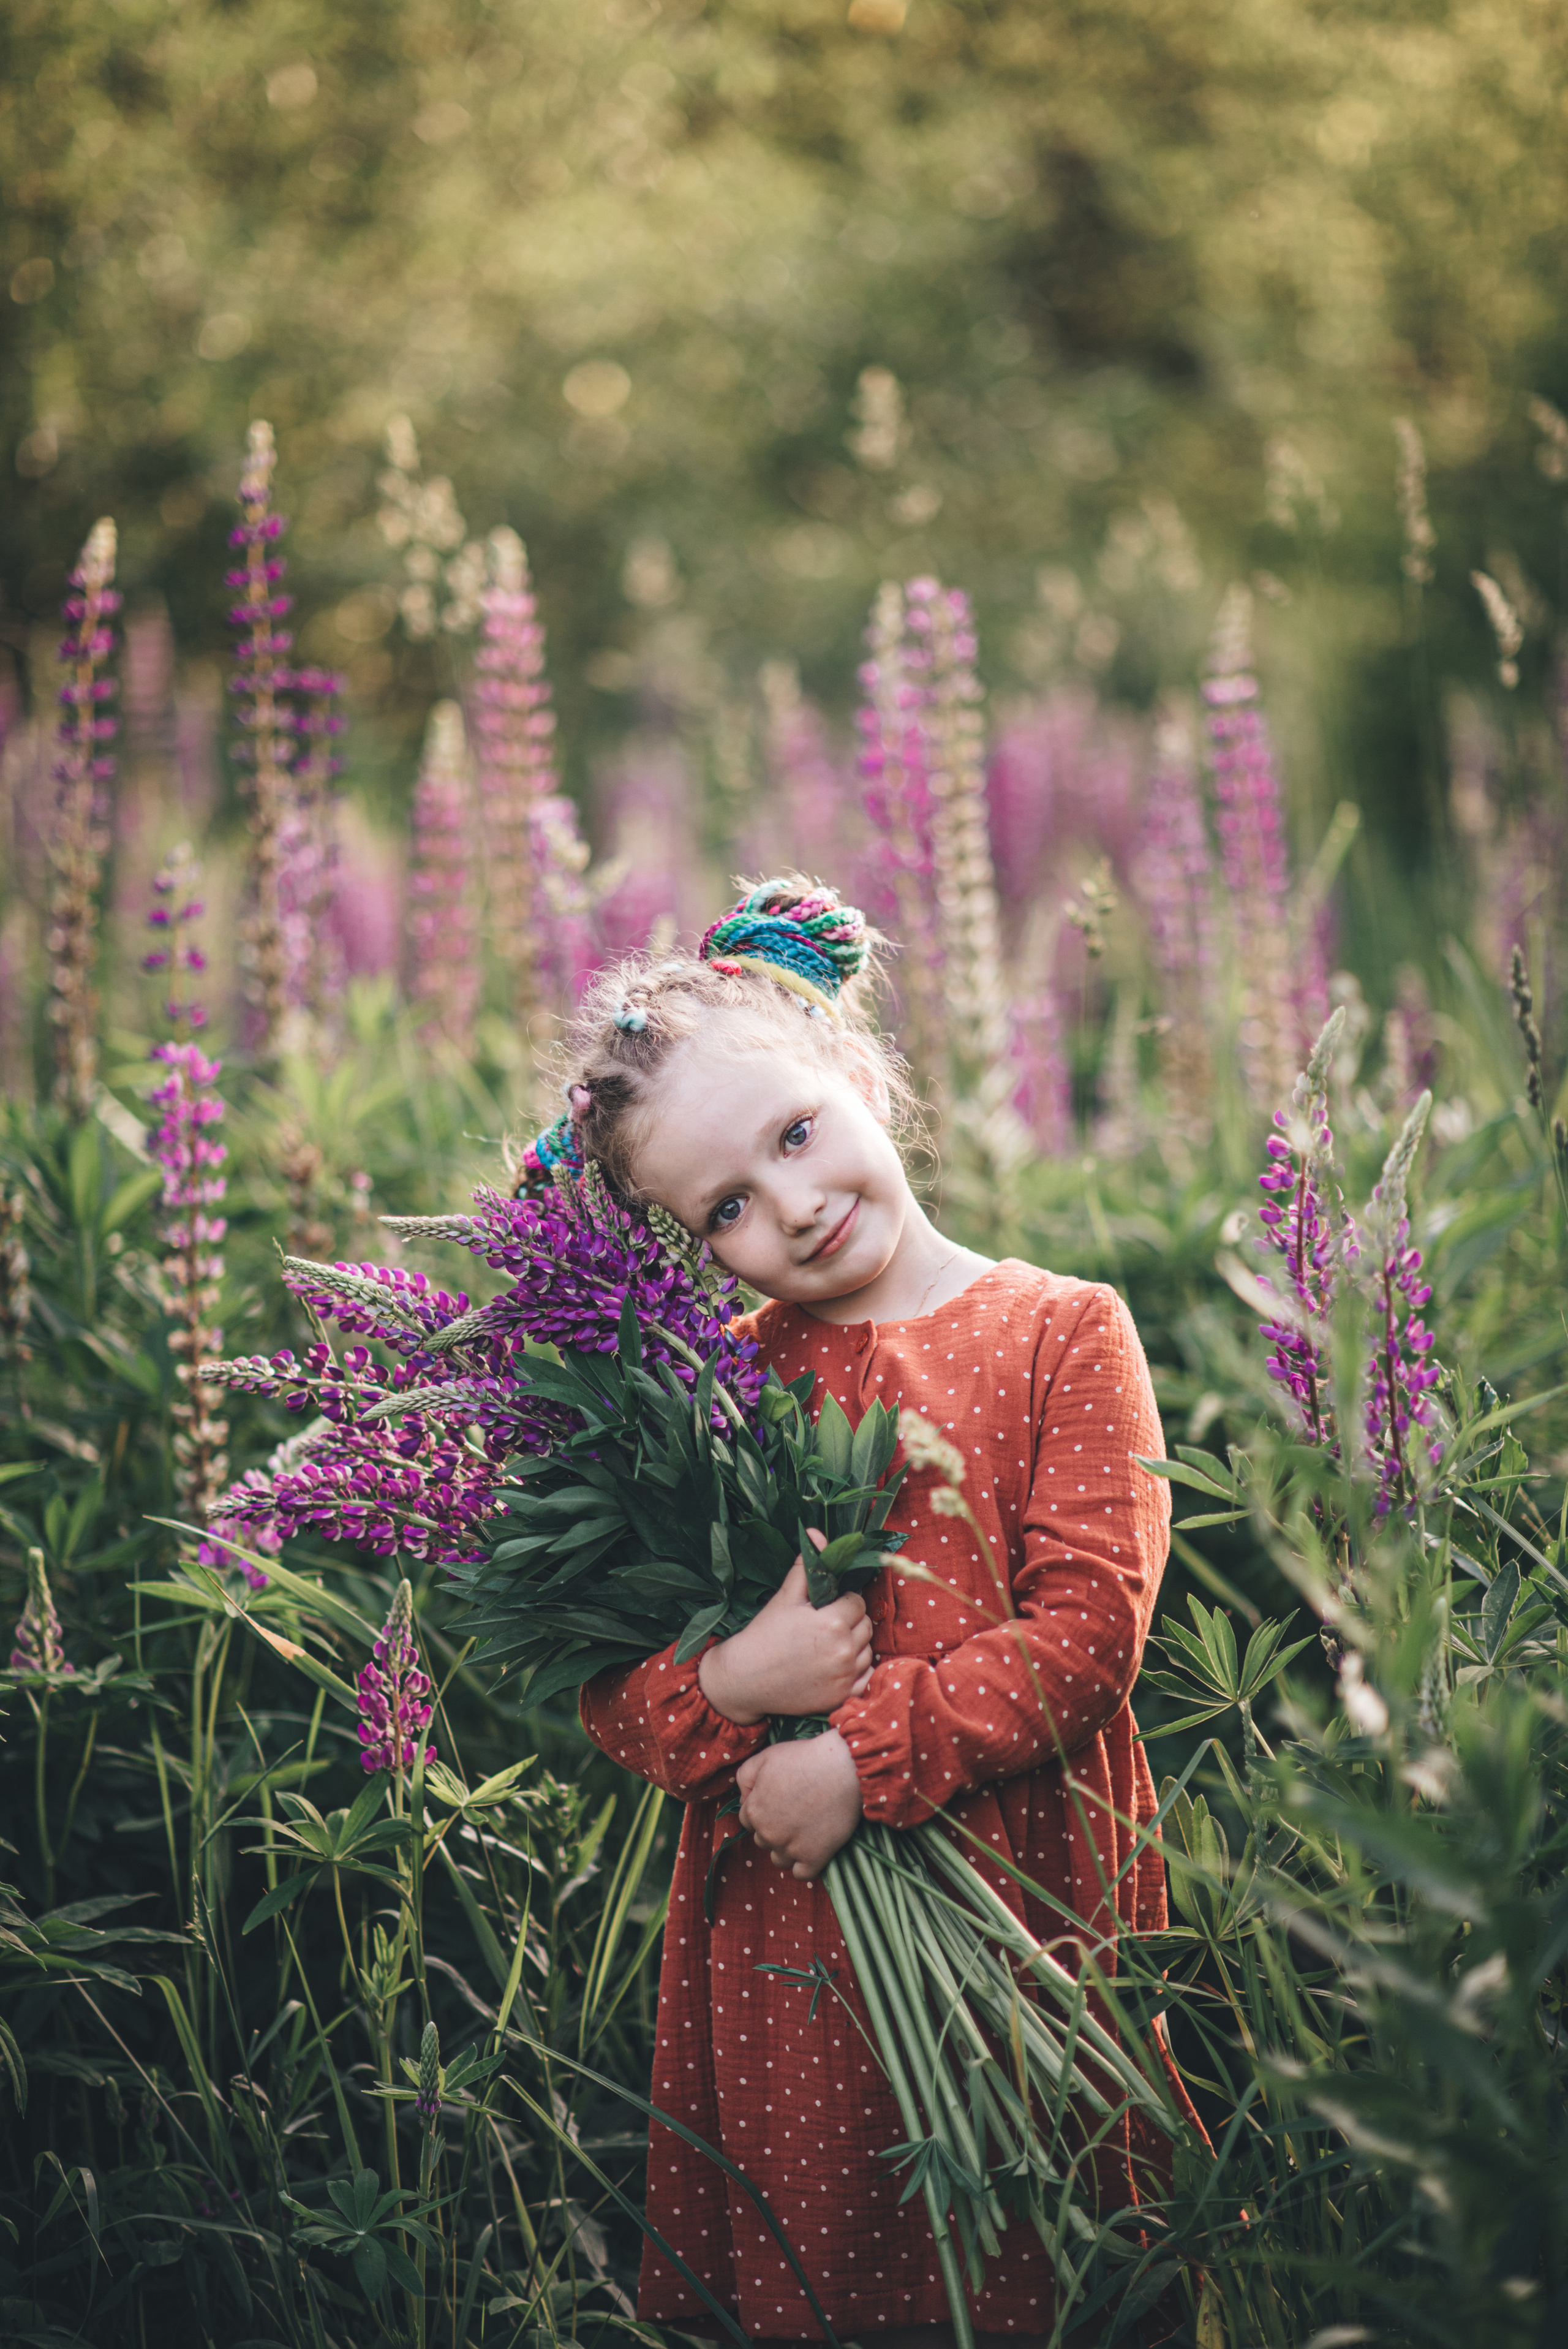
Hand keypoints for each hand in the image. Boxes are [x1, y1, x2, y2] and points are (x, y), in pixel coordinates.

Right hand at [698, 1543, 872, 1724]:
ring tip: (827, 1645)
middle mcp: (843, 1650)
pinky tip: (835, 1667)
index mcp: (833, 1622)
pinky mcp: (842, 1697)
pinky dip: (857, 1671)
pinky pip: (866, 1678)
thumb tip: (816, 1533)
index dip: (842, 1601)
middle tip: (824, 1625)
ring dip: (854, 1646)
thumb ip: (806, 1565)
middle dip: (850, 1621)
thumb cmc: (765, 1634)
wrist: (744, 1679)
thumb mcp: (785, 1597)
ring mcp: (844, 1677)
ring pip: (867, 1651)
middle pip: (865, 1626)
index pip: (857, 1602)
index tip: (823, 1607)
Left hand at [736, 1732, 862, 1878]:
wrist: (844, 1769)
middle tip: (795, 1812)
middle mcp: (769, 1833)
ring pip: (779, 1859)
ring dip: (787, 1848)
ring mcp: (791, 1848)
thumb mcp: (766, 1757)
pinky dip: (805, 1864)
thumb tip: (743, 1798)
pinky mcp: (814, 1857)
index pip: (747, 1820)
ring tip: (804, 1829)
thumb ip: (744, 1777)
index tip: (779, 1802)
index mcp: (755, 1811)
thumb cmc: (805, 1759)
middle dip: (774, 1828)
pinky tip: (812, 1848)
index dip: (762, 1810)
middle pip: (763, 1840)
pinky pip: (801, 1874)